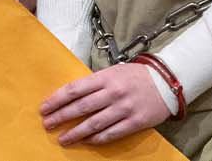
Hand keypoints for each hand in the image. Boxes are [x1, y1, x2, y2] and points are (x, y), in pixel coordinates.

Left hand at [40, 62, 170, 145]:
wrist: (167, 82)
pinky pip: (111, 133)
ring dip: (75, 133)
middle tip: (47, 124)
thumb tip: (72, 96)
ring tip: (63, 138)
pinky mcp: (135, 122)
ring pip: (94, 123)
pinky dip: (96, 138)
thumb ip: (96, 83)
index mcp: (106, 77)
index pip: (75, 89)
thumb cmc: (137, 76)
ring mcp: (124, 108)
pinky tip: (87, 141)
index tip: (44, 108)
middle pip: (81, 107)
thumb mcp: (114, 72)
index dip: (57, 99)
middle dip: (61, 117)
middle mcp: (114, 92)